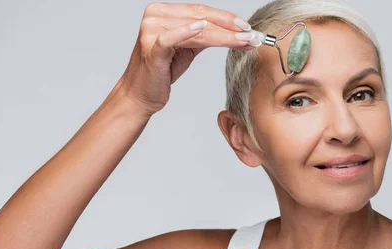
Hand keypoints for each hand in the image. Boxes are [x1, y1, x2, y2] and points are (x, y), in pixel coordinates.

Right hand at [113, 3, 254, 116]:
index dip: (226, 18)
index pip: (200, 11)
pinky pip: (172, 38)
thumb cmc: (162, 71)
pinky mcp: (151, 48)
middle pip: (200, 17)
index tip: (247, 27)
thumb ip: (206, 36)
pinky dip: (188, 32)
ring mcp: (151, 30)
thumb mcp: (188, 49)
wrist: (140, 94)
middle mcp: (155, 16)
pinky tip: (203, 27)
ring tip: (243, 41)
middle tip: (250, 34)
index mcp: (163, 12)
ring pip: (195, 30)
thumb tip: (237, 33)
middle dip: (229, 27)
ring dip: (222, 36)